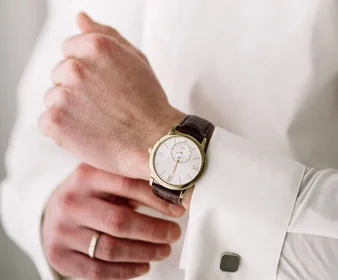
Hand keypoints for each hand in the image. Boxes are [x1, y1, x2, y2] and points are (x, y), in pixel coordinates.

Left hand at [38, 12, 185, 179]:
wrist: (153, 141)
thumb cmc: (147, 97)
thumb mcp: (133, 56)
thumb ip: (104, 33)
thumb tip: (80, 16)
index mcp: (95, 46)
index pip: (69, 48)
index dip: (87, 67)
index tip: (103, 82)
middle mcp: (75, 66)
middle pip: (59, 72)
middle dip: (75, 86)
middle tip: (103, 102)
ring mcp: (63, 94)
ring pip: (52, 96)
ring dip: (68, 107)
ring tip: (96, 119)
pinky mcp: (55, 120)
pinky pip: (45, 121)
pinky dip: (61, 129)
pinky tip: (85, 132)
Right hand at [42, 163, 185, 279]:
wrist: (53, 212)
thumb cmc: (90, 193)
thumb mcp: (104, 178)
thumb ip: (131, 183)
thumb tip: (174, 193)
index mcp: (86, 175)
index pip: (127, 185)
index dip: (156, 199)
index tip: (178, 209)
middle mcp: (71, 201)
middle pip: (119, 221)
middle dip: (153, 230)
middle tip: (174, 234)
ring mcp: (62, 230)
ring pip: (110, 248)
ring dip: (143, 252)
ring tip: (163, 250)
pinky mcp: (58, 255)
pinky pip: (97, 271)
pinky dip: (125, 271)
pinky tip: (142, 266)